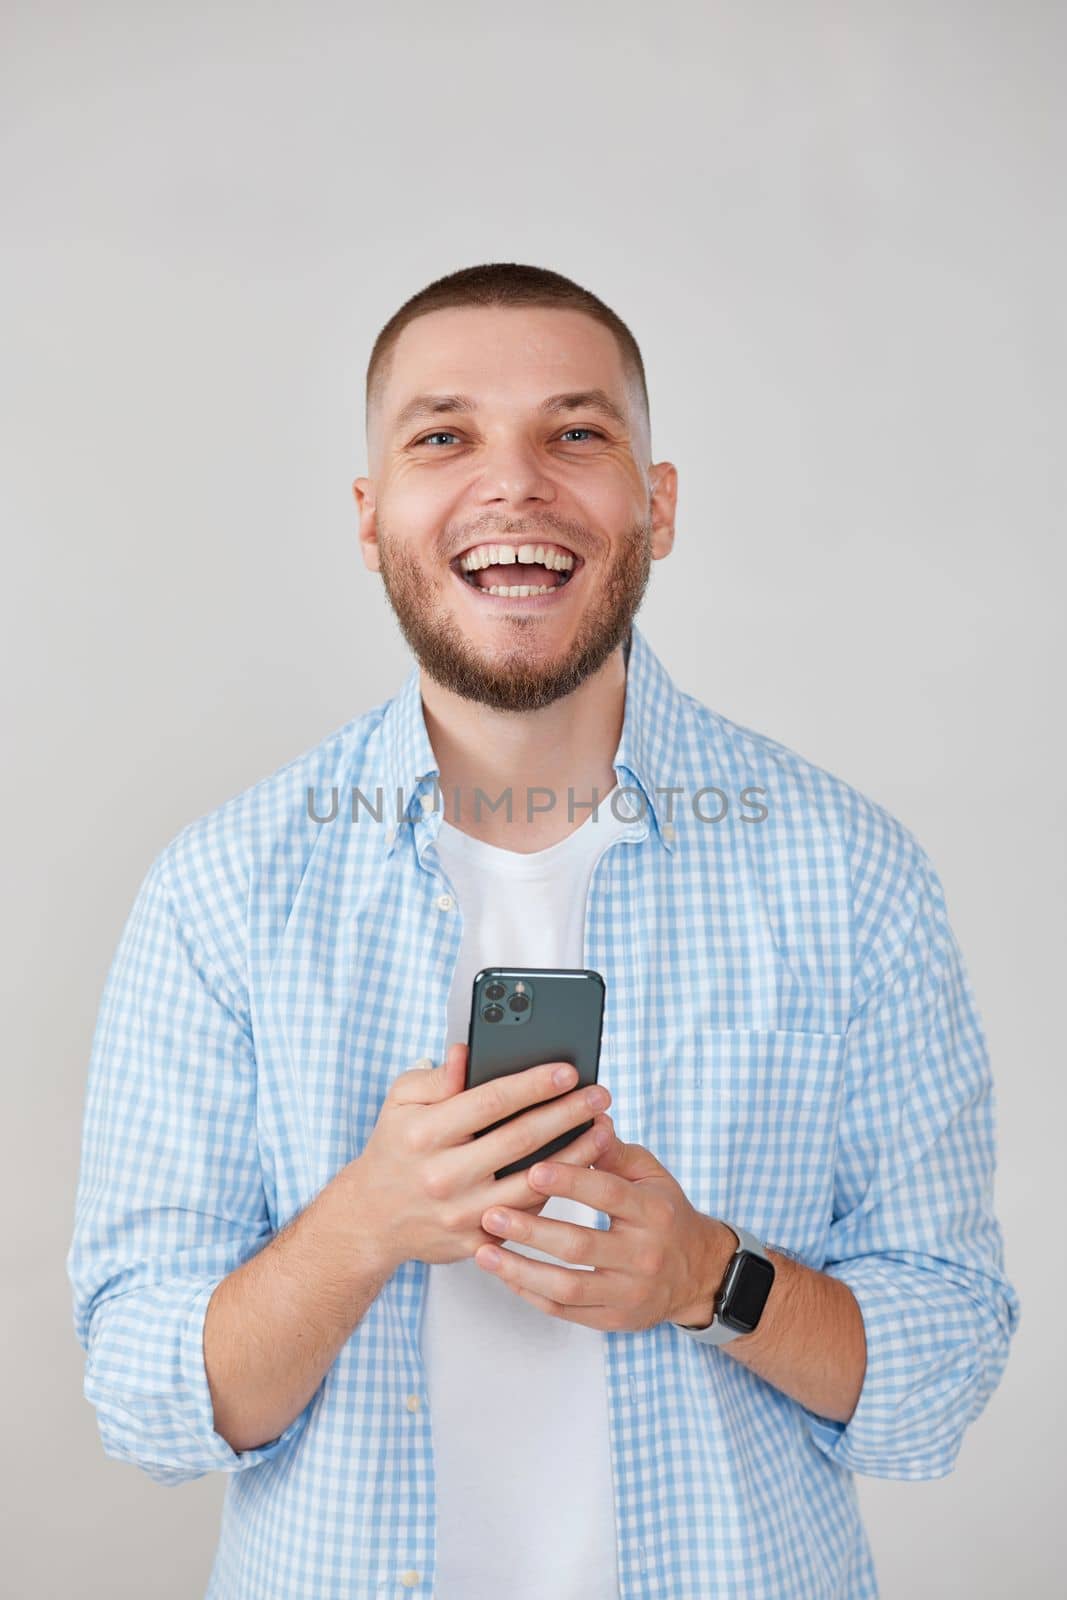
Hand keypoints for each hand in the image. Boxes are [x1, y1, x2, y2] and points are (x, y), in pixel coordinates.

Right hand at [348, 1042, 614, 1272]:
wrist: (372, 1219)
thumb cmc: (395, 1148)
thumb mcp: (400, 1102)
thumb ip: (437, 1077)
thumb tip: (468, 1051)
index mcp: (425, 1134)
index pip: (490, 1102)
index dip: (533, 1084)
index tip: (569, 1070)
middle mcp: (444, 1175)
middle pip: (520, 1140)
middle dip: (567, 1114)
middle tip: (600, 1095)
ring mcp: (462, 1214)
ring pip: (534, 1183)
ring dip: (576, 1155)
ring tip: (604, 1129)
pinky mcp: (478, 1243)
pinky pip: (528, 1215)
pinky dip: (559, 1191)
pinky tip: (582, 1167)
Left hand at [473, 1127, 722, 1331]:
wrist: (698, 1273)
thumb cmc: (664, 1213)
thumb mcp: (650, 1175)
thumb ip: (615, 1152)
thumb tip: (586, 1121)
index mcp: (653, 1212)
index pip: (608, 1195)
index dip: (570, 1182)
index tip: (532, 1169)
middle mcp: (644, 1255)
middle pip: (580, 1244)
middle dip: (531, 1229)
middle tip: (491, 1212)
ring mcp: (629, 1292)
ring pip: (568, 1285)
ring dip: (521, 1269)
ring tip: (484, 1251)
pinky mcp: (614, 1319)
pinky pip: (566, 1310)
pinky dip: (531, 1293)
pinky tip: (504, 1275)